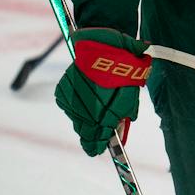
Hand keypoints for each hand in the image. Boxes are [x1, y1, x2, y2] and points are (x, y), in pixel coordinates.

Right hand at [54, 28, 150, 155]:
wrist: (103, 42)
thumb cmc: (124, 66)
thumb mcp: (131, 91)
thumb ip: (126, 111)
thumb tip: (122, 127)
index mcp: (104, 110)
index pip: (99, 136)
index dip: (99, 145)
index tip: (97, 151)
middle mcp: (86, 107)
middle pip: (86, 131)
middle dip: (92, 137)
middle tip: (95, 146)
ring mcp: (73, 99)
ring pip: (77, 119)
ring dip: (84, 122)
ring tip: (91, 124)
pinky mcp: (64, 90)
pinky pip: (69, 106)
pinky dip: (76, 108)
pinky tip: (84, 105)